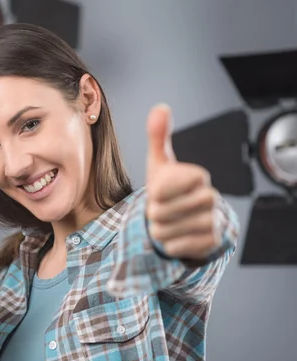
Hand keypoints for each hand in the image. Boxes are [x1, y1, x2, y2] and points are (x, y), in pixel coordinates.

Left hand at [145, 104, 220, 260]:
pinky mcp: (210, 243)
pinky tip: (176, 236)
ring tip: (168, 222)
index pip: (163, 187)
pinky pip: (174, 247)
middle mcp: (211, 198)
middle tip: (162, 209)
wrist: (184, 219)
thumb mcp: (159, 163)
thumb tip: (161, 108)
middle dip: (154, 213)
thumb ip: (158, 136)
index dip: (155, 192)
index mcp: (198, 176)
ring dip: (159, 229)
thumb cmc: (168, 189)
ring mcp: (213, 222)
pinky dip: (168, 244)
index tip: (160, 191)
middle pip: (161, 212)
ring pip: (165, 232)